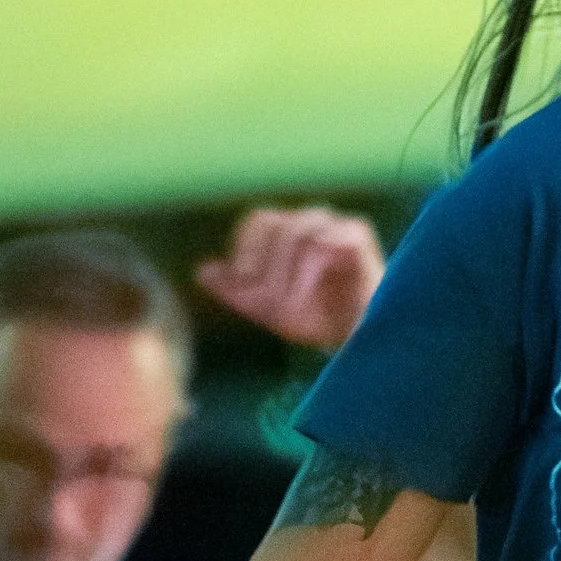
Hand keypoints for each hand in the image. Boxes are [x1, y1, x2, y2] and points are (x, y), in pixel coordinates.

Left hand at [198, 207, 384, 354]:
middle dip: (269, 270)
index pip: (258, 221)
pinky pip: (330, 238)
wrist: (357, 339)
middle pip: (277, 226)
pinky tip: (310, 291)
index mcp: (287, 231)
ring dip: (290, 274)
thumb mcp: (267, 309)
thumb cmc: (314, 318)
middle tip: (271, 305)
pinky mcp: (358, 238)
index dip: (246, 249)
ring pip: (300, 231)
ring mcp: (335, 227)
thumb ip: (235, 290)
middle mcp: (311, 222)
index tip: (243, 281)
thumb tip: (202, 272)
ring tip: (292, 307)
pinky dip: (314, 266)